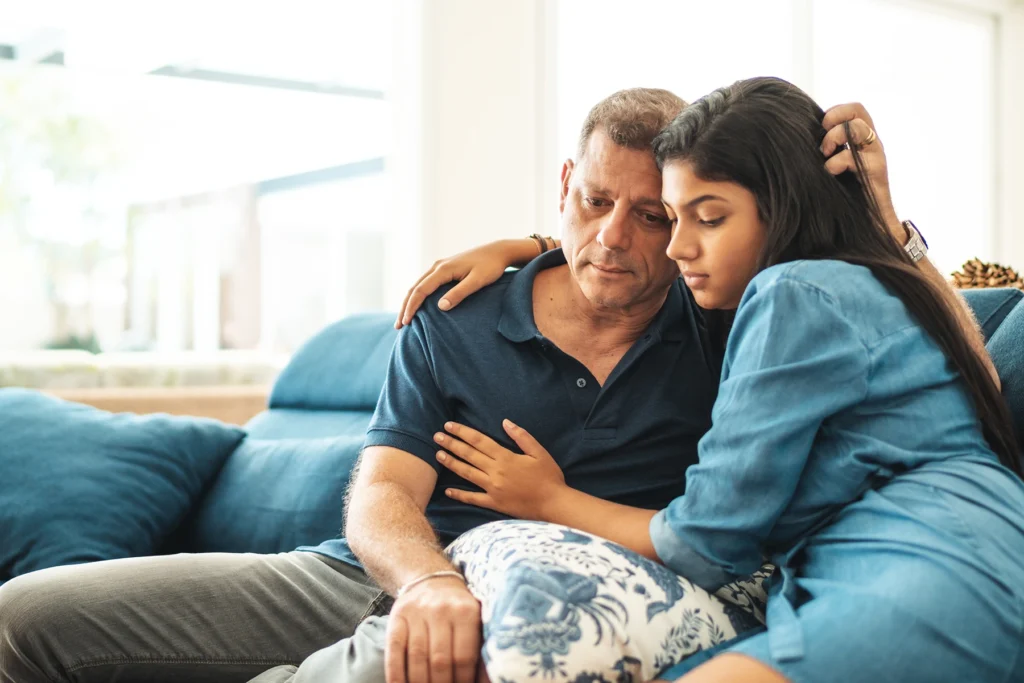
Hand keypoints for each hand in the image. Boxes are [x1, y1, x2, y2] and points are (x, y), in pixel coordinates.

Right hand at [386, 576, 481, 682]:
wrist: (432, 579)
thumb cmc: (458, 609)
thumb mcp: (476, 620)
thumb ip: (480, 649)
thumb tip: (485, 682)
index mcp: (466, 611)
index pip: (464, 657)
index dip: (463, 680)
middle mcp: (440, 609)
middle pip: (440, 660)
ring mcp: (417, 613)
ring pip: (418, 657)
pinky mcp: (397, 617)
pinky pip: (395, 650)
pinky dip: (396, 674)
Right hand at [396, 239, 540, 328]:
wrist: (498, 251)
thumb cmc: (491, 267)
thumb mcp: (477, 281)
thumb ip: (459, 293)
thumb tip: (440, 307)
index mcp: (443, 269)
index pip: (420, 290)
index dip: (412, 307)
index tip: (406, 322)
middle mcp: (438, 266)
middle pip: (414, 288)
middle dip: (405, 307)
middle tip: (399, 326)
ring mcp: (440, 266)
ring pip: (418, 285)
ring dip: (409, 301)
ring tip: (404, 319)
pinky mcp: (445, 268)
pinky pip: (425, 283)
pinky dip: (418, 295)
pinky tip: (417, 306)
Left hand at [434, 419, 567, 519]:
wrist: (553, 504)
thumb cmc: (549, 477)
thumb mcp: (539, 452)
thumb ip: (521, 437)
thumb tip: (505, 422)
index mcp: (506, 457)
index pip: (479, 441)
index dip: (462, 432)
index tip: (449, 426)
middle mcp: (495, 471)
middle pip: (468, 455)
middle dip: (451, 444)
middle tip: (436, 436)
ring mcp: (493, 488)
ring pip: (467, 473)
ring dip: (451, 463)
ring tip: (438, 455)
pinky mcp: (494, 503)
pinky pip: (473, 498)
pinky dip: (460, 494)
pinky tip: (448, 490)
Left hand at [820, 102, 903, 241]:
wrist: (870, 224)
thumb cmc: (847, 197)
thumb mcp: (833, 169)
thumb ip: (826, 153)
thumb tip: (797, 142)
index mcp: (862, 140)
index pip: (854, 110)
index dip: (835, 112)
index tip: (821, 129)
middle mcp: (871, 143)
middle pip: (857, 111)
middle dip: (834, 120)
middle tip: (823, 143)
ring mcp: (876, 155)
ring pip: (857, 129)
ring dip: (834, 139)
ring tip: (825, 156)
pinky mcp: (876, 171)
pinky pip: (852, 156)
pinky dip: (835, 163)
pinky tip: (830, 174)